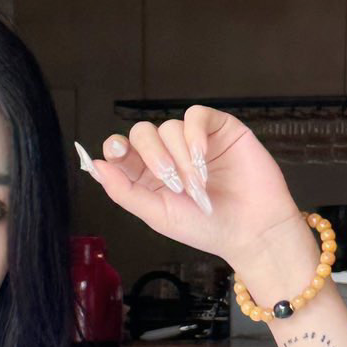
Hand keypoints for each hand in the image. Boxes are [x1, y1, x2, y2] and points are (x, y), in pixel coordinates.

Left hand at [77, 106, 305, 269]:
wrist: (252, 230)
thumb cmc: (205, 228)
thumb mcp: (157, 215)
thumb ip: (124, 191)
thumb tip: (95, 166)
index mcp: (149, 176)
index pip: (123, 151)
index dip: (116, 148)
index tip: (116, 153)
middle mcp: (169, 155)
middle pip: (143, 133)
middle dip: (152, 156)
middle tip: (172, 182)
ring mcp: (193, 140)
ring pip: (170, 127)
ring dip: (181, 157)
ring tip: (198, 184)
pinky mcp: (219, 129)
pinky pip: (196, 115)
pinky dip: (194, 135)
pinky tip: (203, 156)